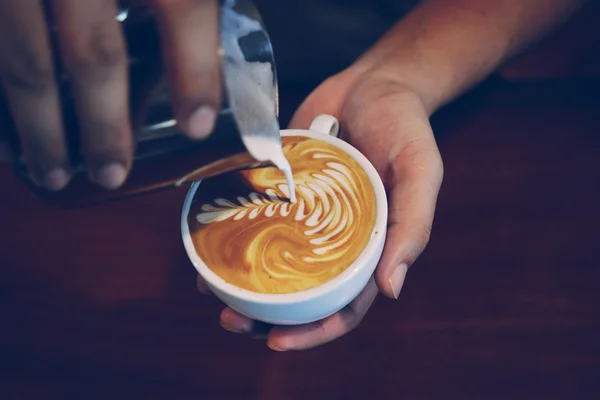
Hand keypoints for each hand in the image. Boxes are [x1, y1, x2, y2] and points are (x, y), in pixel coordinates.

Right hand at [0, 0, 219, 190]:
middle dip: (105, 124)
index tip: (198, 127)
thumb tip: (202, 73)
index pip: (184, 9)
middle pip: (96, 53)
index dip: (196, 71)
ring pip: (27, 62)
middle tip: (111, 176)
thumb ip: (180, 9)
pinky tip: (8, 145)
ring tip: (55, 176)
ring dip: (41, 129)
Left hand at [198, 65, 443, 349]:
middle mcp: (333, 239)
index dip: (315, 331)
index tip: (277, 342)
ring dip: (240, 281)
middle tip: (231, 319)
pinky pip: (254, 217)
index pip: (344, 305)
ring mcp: (304, 215)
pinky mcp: (280, 188)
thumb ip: (412, 225)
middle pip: (300, 292)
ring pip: (270, 260)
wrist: (375, 81)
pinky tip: (207, 241)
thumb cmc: (405, 127)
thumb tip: (392, 290)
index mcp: (369, 248)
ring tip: (209, 289)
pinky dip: (232, 232)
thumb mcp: (420, 172)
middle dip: (266, 316)